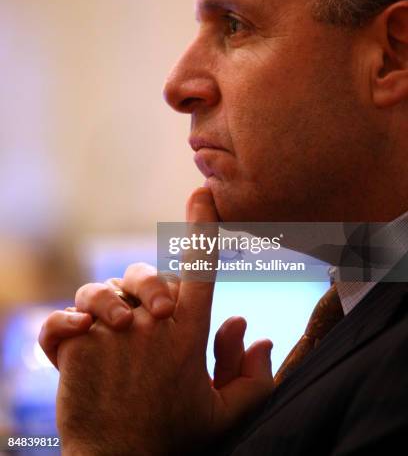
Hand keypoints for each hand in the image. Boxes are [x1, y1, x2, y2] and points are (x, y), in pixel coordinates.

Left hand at [40, 188, 274, 454]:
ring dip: (107, 305)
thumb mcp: (222, 415)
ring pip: (104, 292)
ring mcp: (110, 333)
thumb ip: (251, 377)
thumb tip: (260, 335)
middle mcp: (150, 325)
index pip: (201, 268)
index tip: (202, 193)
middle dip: (153, 292)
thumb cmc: (171, 440)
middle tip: (151, 325)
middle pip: (150, 279)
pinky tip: (73, 339)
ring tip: (110, 331)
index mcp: (189, 334)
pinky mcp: (74, 347)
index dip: (203, 227)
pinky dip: (63, 326)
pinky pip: (62, 320)